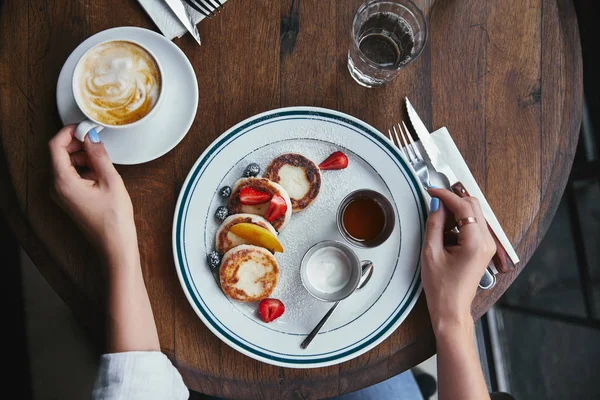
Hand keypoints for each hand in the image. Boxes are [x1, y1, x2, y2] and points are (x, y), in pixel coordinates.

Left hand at [48, 125, 137, 266]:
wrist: (115, 246)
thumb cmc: (114, 220)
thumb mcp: (111, 181)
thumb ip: (99, 155)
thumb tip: (91, 136)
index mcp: (62, 181)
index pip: (56, 145)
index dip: (69, 131)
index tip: (84, 125)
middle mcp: (56, 187)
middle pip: (59, 154)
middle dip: (77, 144)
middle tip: (97, 139)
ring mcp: (62, 194)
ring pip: (66, 164)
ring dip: (82, 156)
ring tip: (102, 161)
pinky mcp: (69, 198)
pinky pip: (71, 175)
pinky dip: (84, 169)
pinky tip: (101, 174)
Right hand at [421, 188, 495, 332]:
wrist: (451, 309)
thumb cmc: (442, 288)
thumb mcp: (431, 252)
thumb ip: (434, 224)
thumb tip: (435, 204)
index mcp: (475, 242)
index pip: (463, 206)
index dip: (445, 195)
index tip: (431, 191)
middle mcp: (486, 242)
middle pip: (472, 205)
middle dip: (452, 201)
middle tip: (433, 204)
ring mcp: (487, 245)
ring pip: (473, 214)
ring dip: (455, 213)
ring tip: (437, 225)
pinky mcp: (482, 249)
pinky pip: (472, 226)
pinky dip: (458, 224)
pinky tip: (444, 235)